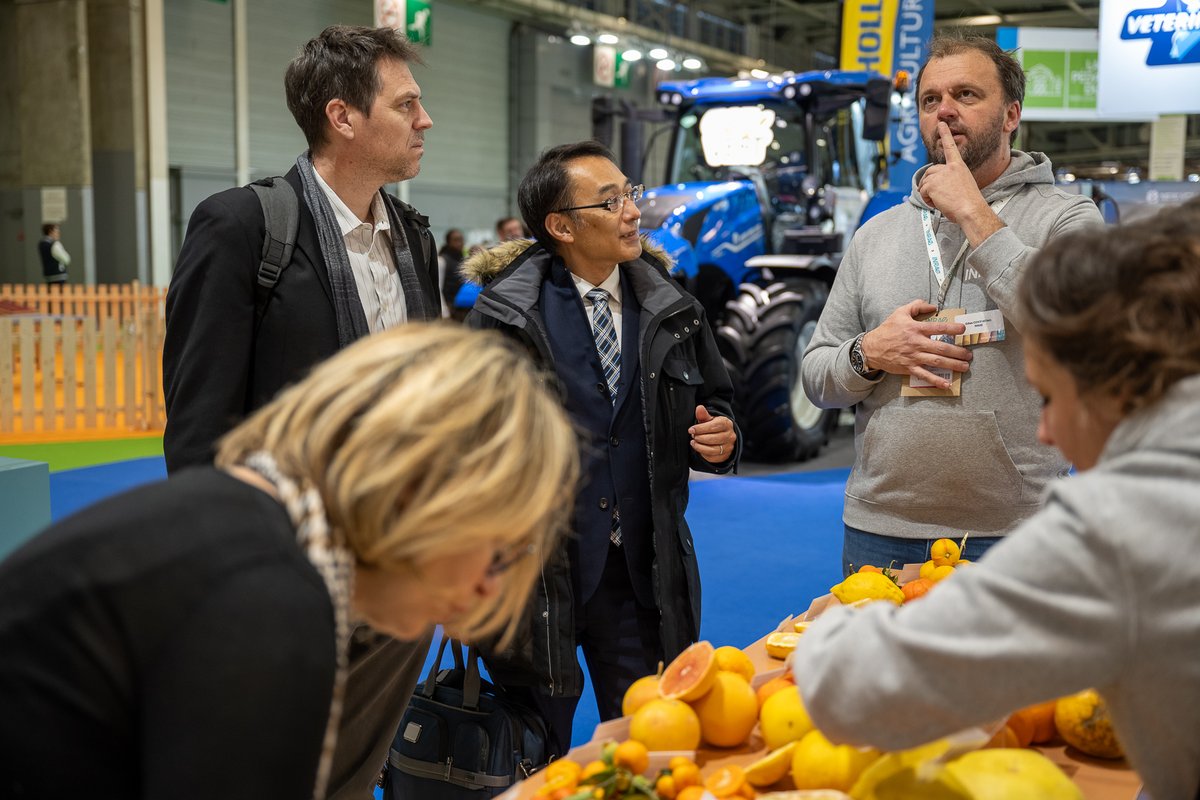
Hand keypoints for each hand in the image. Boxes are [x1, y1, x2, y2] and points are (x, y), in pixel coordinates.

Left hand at [689, 405, 735, 462]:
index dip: (701, 428)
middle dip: (700, 437)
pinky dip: (703, 453)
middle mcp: (730, 436)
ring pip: (712, 449)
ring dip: (699, 446)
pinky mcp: (725, 456)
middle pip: (713, 438)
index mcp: (726, 424)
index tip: (691, 430)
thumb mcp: (708, 419)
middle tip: (693, 436)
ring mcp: (729, 447)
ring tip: (693, 442)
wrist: (723, 437)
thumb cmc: (713, 427)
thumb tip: (699, 408)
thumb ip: (703, 415)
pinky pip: (712, 457)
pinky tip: (698, 448)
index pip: (713, 426)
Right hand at [861, 300, 970, 389]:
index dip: (951, 329)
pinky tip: (946, 384)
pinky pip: (924, 375)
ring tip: (965, 366)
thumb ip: (916, 306)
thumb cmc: (887, 330)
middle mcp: (916, 344)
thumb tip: (933, 306)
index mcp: (915, 329)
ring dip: (953, 365)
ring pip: (936, 361)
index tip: (963, 330)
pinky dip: (936, 380)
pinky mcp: (909, 368)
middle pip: (941, 348)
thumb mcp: (900, 313)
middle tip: (969, 354)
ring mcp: (913, 357)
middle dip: (957, 351)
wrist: (872, 348)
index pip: (937, 328)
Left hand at [917, 123, 1002, 245]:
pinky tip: (938, 203)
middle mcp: (949, 168)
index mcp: (959, 166)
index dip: (945, 135)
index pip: (950, 147)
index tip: (941, 124)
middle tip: (940, 196)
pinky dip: (927, 200)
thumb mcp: (962, 185)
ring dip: (929, 194)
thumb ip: (951, 180)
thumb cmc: (969, 202)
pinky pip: (922, 192)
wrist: (971, 209)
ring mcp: (940, 175)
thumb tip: (937, 187)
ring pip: (924, 184)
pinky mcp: (932, 184)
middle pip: (929, 172)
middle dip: (929, 184)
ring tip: (942, 201)